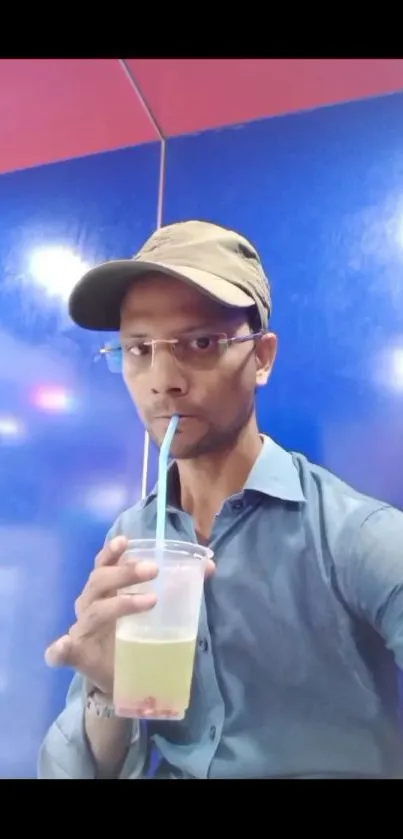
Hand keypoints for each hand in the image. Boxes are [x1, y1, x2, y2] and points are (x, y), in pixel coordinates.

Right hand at [45, 536, 214, 696]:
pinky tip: (64, 645)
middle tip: (153, 570)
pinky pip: (62, 651)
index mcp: (105, 590)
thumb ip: (177, 586)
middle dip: (125, 573)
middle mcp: (90, 604)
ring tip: (150, 601)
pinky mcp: (77, 656)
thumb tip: (208, 566)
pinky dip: (60, 647)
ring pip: (94, 610)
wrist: (121, 680)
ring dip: (119, 604)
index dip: (113, 551)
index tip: (126, 540)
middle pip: (100, 581)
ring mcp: (81, 629)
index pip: (105, 564)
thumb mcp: (156, 609)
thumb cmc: (134, 635)